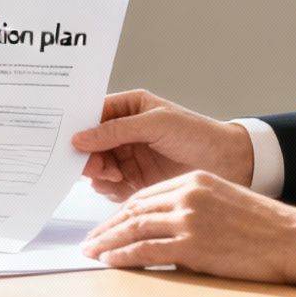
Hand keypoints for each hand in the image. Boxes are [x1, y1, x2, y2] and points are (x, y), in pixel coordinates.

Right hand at [70, 90, 254, 201]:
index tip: (67, 139)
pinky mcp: (135, 181)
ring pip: (96, 167)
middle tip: (95, 166)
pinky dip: (109, 188)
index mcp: (128, 108)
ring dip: (99, 173)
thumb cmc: (197, 133)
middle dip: (88, 156)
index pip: (92, 114)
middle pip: (89, 145)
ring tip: (114, 175)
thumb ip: (116, 130)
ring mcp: (128, 157)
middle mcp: (124, 132)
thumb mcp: (155, 124)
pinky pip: (110, 186)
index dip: (77, 126)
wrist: (228, 162)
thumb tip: (80, 137)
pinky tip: (121, 185)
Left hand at [79, 171, 295, 284]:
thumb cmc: (263, 226)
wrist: (291, 239)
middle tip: (90, 240)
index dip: (121, 212)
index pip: (145, 196)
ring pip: (134, 229)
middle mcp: (187, 195)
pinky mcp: (192, 245)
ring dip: (108, 242)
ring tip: (92, 252)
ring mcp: (189, 220)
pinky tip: (111, 262)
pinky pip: (146, 251)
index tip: (107, 225)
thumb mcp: (223, 201)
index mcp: (194, 181)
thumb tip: (165, 231)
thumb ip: (192, 208)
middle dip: (107, 227)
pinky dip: (124, 257)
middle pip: (134, 210)